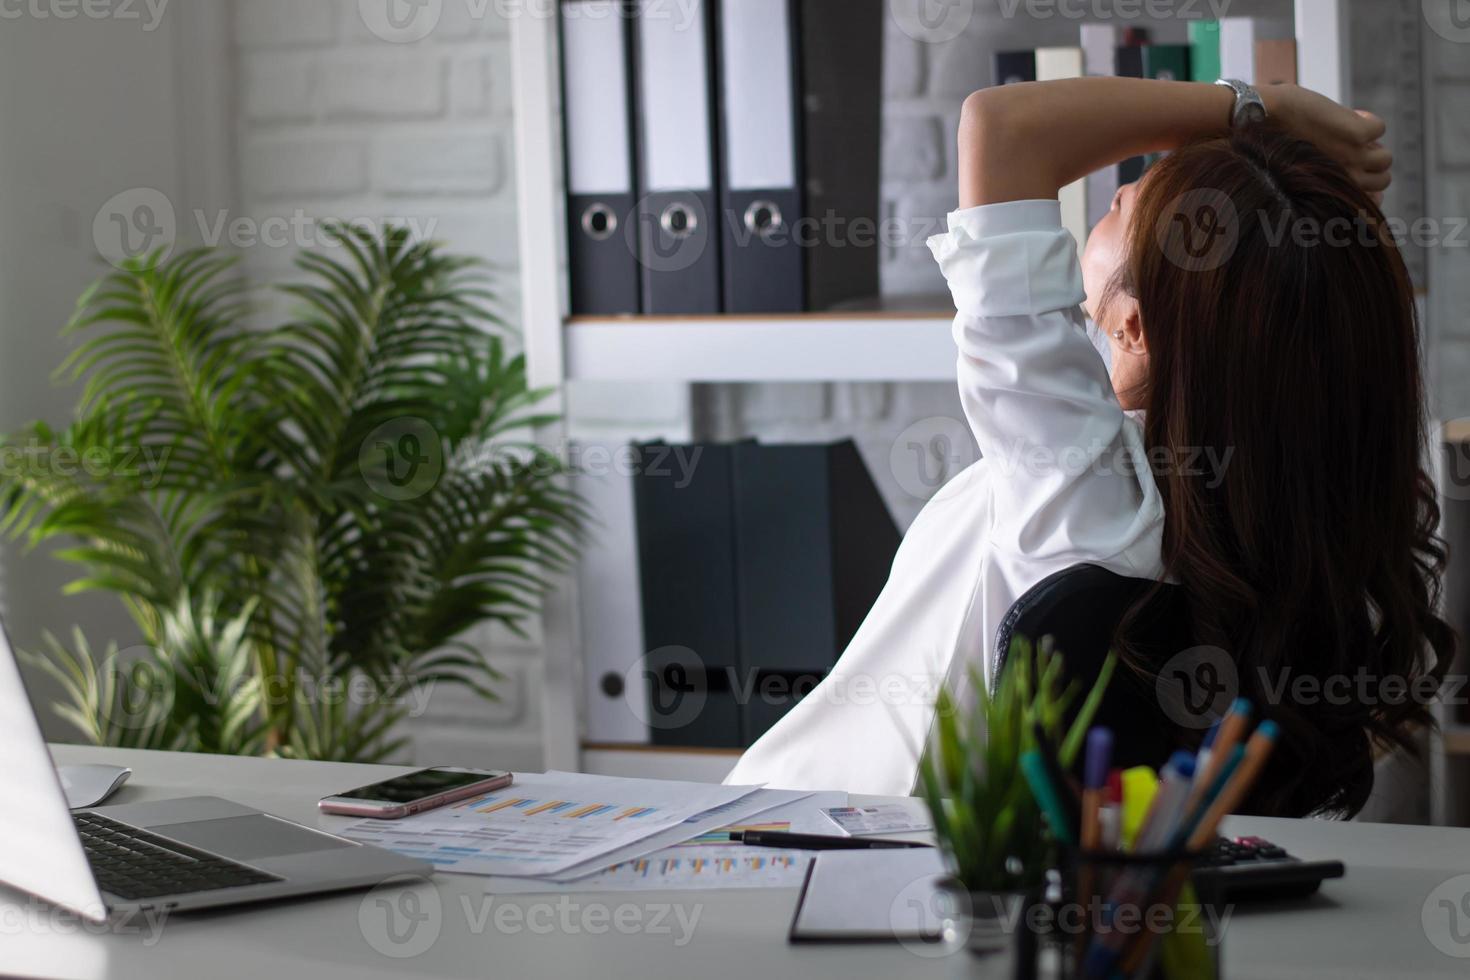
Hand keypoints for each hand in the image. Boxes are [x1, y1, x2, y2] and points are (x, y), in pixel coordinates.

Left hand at [1262, 84, 1391, 201]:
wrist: (1257, 120)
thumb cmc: (1269, 146)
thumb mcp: (1296, 175)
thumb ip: (1320, 178)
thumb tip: (1339, 173)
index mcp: (1330, 192)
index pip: (1370, 201)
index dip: (1368, 184)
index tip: (1357, 170)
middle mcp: (1343, 180)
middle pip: (1383, 180)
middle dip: (1372, 164)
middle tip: (1353, 148)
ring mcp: (1351, 157)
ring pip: (1385, 157)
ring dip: (1373, 143)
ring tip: (1352, 134)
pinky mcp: (1355, 133)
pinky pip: (1379, 128)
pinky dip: (1369, 119)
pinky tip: (1351, 115)